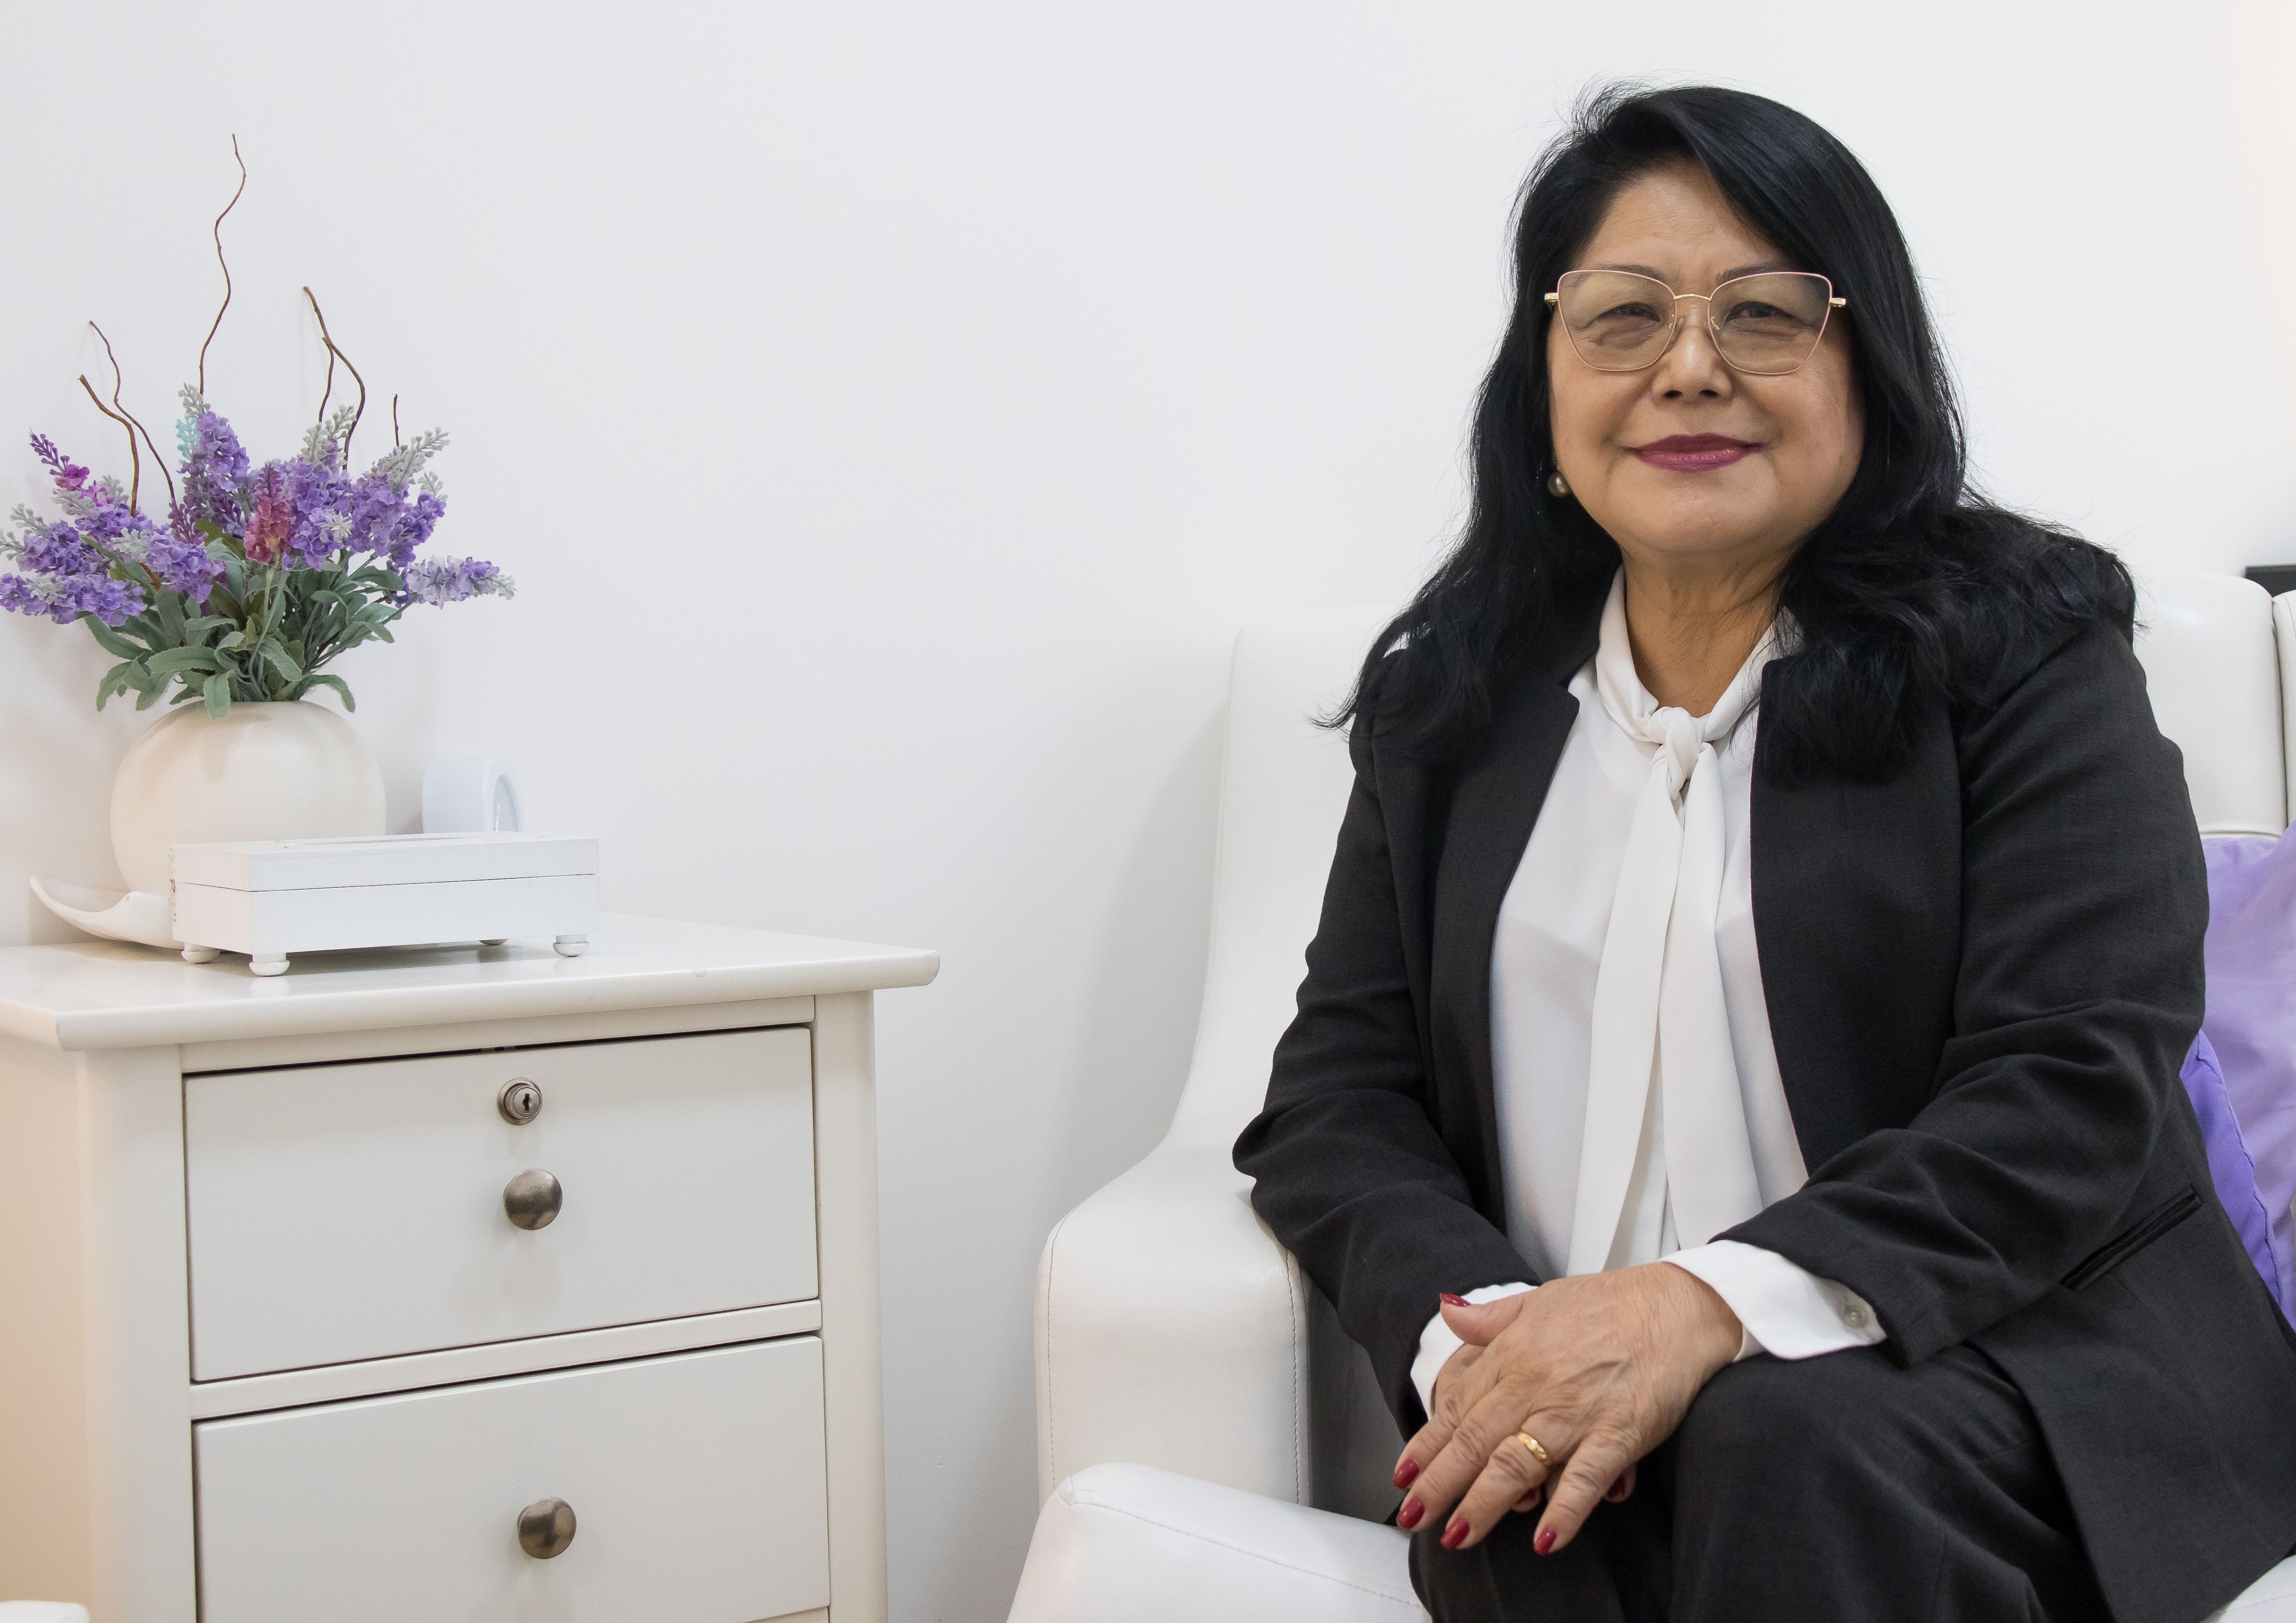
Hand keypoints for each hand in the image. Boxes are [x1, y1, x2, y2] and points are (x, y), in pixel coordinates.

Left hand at [1392, 1263, 1739, 1554]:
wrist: (1678, 1305)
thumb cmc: (1612, 1304)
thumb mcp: (1540, 1300)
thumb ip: (1491, 1318)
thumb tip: (1449, 1314)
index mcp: (1513, 1354)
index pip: (1458, 1409)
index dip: (1427, 1446)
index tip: (1403, 1477)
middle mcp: (1535, 1384)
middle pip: (1476, 1441)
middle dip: (1440, 1483)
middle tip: (1415, 1516)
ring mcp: (1577, 1411)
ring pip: (1517, 1463)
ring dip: (1485, 1503)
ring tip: (1459, 1534)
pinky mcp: (1620, 1432)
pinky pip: (1585, 1477)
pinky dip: (1565, 1509)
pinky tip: (1545, 1539)